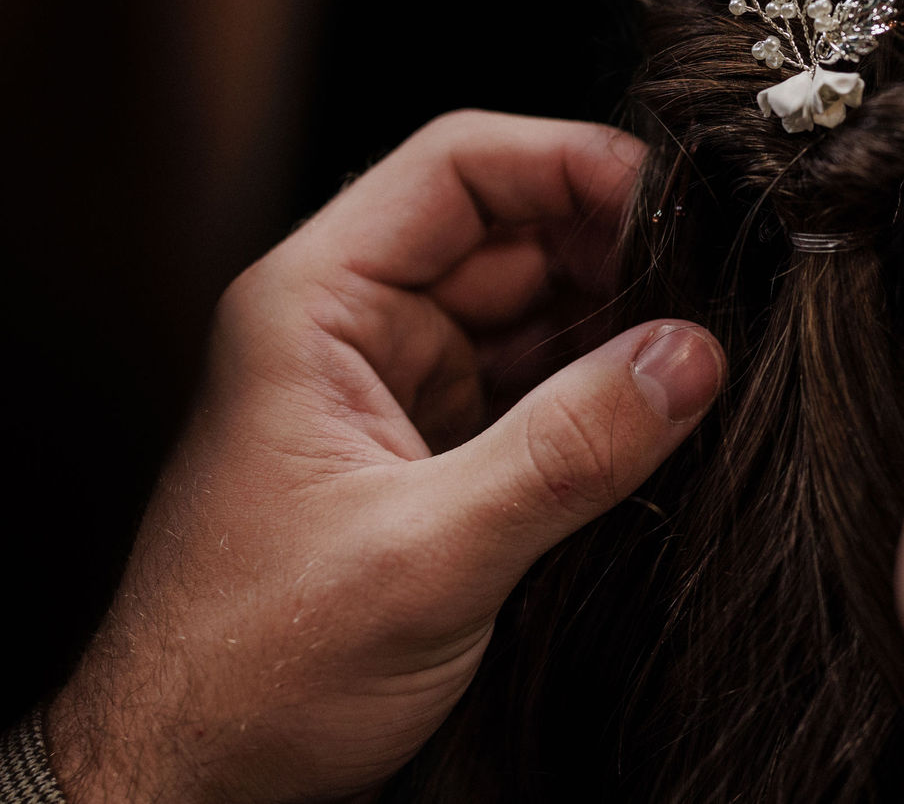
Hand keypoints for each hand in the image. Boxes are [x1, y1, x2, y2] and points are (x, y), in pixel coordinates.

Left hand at [47, 112, 722, 803]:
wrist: (188, 787)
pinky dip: (603, 391)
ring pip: (535, 310)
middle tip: (715, 289)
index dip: (573, 162)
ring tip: (705, 351)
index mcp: (315, 305)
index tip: (676, 198)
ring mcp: (399, 391)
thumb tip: (688, 358)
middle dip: (617, 249)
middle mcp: (358, 330)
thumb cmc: (247, 673)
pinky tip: (663, 412)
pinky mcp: (435, 456)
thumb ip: (567, 450)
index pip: (460, 167)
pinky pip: (539, 387)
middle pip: (512, 231)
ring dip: (619, 324)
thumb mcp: (425, 555)